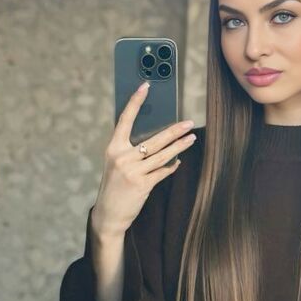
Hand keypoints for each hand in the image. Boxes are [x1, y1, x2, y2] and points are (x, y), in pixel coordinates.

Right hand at [91, 83, 197, 237]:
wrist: (109, 214)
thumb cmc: (114, 187)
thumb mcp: (116, 165)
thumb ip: (130, 151)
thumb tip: (154, 140)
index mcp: (113, 148)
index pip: (125, 119)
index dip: (135, 102)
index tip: (145, 86)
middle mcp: (122, 157)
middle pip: (154, 139)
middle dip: (174, 130)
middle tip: (188, 122)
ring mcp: (133, 172)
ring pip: (162, 155)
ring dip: (179, 146)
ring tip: (191, 138)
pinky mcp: (142, 185)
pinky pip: (162, 172)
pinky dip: (171, 166)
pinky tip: (178, 161)